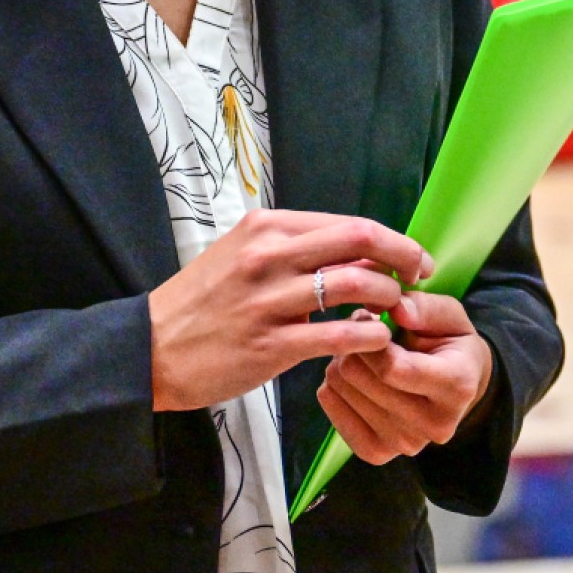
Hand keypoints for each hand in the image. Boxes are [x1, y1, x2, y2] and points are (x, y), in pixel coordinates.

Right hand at [149, 210, 433, 412]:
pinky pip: (338, 336)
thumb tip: (350, 249)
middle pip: (360, 243)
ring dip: (388, 298)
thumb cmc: (200, 302)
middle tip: (421, 274)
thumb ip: (291, 248)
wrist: (151, 349)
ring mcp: (271, 300)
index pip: (349, 224)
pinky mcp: (271, 345)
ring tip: (397, 310)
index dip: (391, 239)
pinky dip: (369, 337)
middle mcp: (270, 256)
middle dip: (403, 257)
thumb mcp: (240, 254)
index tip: (410, 255)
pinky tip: (378, 341)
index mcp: (267, 228)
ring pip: (355, 287)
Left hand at [318, 292, 494, 464]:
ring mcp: (404, 445)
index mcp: (457, 386)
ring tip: (362, 354)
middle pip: (361, 378)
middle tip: (362, 334)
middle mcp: (433, 425)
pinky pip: (331, 408)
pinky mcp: (378, 453)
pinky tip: (354, 377)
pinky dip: (334, 386)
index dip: (370, 337)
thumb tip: (395, 309)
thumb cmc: (451, 345)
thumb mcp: (451, 316)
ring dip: (343, 363)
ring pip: (341, 389)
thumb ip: (425, 307)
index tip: (368, 317)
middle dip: (354, 346)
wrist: (457, 389)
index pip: (392, 367)